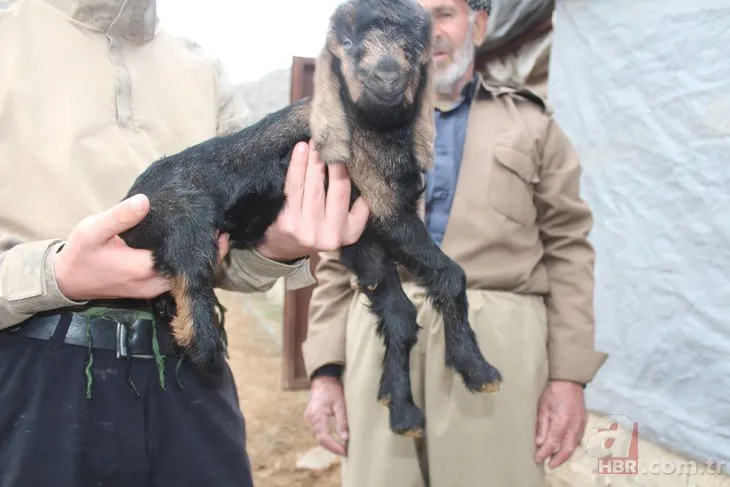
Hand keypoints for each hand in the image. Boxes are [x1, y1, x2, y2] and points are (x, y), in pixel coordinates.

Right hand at [54, 194, 228, 301]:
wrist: (68, 280)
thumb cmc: (82, 253)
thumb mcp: (94, 230)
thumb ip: (120, 216)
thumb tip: (145, 201)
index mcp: (144, 268)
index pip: (183, 256)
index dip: (201, 241)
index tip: (214, 222)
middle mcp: (153, 283)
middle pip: (191, 270)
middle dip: (208, 250)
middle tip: (220, 225)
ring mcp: (153, 290)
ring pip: (186, 275)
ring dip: (198, 257)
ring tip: (211, 232)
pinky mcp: (151, 290)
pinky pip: (177, 278)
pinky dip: (186, 264)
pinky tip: (192, 245)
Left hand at [256, 141, 369, 261]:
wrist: (281, 248)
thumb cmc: (315, 227)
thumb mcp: (341, 224)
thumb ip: (352, 205)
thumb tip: (358, 166)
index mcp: (350, 233)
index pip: (362, 203)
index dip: (358, 177)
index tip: (355, 153)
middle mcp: (331, 235)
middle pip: (337, 191)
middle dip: (335, 163)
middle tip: (333, 140)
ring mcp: (309, 230)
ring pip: (314, 187)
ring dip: (315, 160)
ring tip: (316, 141)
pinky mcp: (288, 223)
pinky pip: (294, 189)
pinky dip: (297, 167)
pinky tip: (300, 151)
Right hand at [304, 376, 348, 455]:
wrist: (322, 380)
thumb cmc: (332, 390)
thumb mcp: (340, 404)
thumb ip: (342, 421)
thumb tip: (345, 438)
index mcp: (316, 415)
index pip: (324, 437)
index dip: (334, 447)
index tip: (345, 452)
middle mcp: (310, 419)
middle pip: (320, 440)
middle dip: (333, 448)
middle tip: (346, 452)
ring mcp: (308, 420)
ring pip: (318, 438)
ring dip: (329, 444)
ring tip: (343, 448)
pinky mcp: (310, 419)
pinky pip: (317, 433)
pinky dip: (326, 438)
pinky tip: (335, 440)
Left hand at [535, 380, 586, 468]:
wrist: (569, 381)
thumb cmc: (553, 392)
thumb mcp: (543, 407)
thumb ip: (542, 426)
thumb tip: (539, 442)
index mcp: (562, 422)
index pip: (553, 443)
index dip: (545, 453)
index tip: (538, 459)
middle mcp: (574, 426)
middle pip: (567, 449)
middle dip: (558, 459)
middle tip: (549, 465)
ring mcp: (581, 424)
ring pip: (574, 445)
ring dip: (565, 454)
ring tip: (556, 459)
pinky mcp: (583, 422)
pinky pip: (577, 439)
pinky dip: (571, 446)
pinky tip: (565, 448)